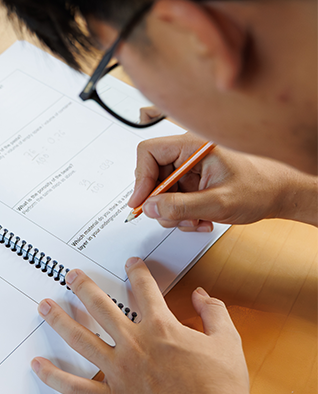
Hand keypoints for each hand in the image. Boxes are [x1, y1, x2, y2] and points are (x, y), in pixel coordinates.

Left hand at [32, 258, 313, 393]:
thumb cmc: (223, 387)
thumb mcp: (227, 341)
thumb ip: (214, 313)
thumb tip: (204, 295)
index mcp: (160, 328)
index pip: (144, 290)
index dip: (137, 272)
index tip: (129, 263)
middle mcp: (133, 343)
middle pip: (101, 307)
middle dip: (84, 287)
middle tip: (70, 274)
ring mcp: (119, 370)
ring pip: (80, 339)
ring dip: (60, 320)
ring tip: (44, 306)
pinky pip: (76, 386)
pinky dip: (54, 376)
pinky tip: (37, 365)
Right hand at [129, 133, 317, 229]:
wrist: (281, 195)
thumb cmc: (261, 188)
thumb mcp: (218, 202)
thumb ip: (180, 206)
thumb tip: (150, 207)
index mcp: (194, 145)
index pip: (149, 152)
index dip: (141, 178)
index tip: (141, 202)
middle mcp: (189, 153)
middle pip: (152, 175)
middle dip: (161, 202)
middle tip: (172, 217)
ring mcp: (190, 168)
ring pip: (161, 191)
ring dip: (173, 213)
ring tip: (194, 220)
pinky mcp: (192, 181)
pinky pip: (173, 199)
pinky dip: (181, 214)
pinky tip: (199, 219)